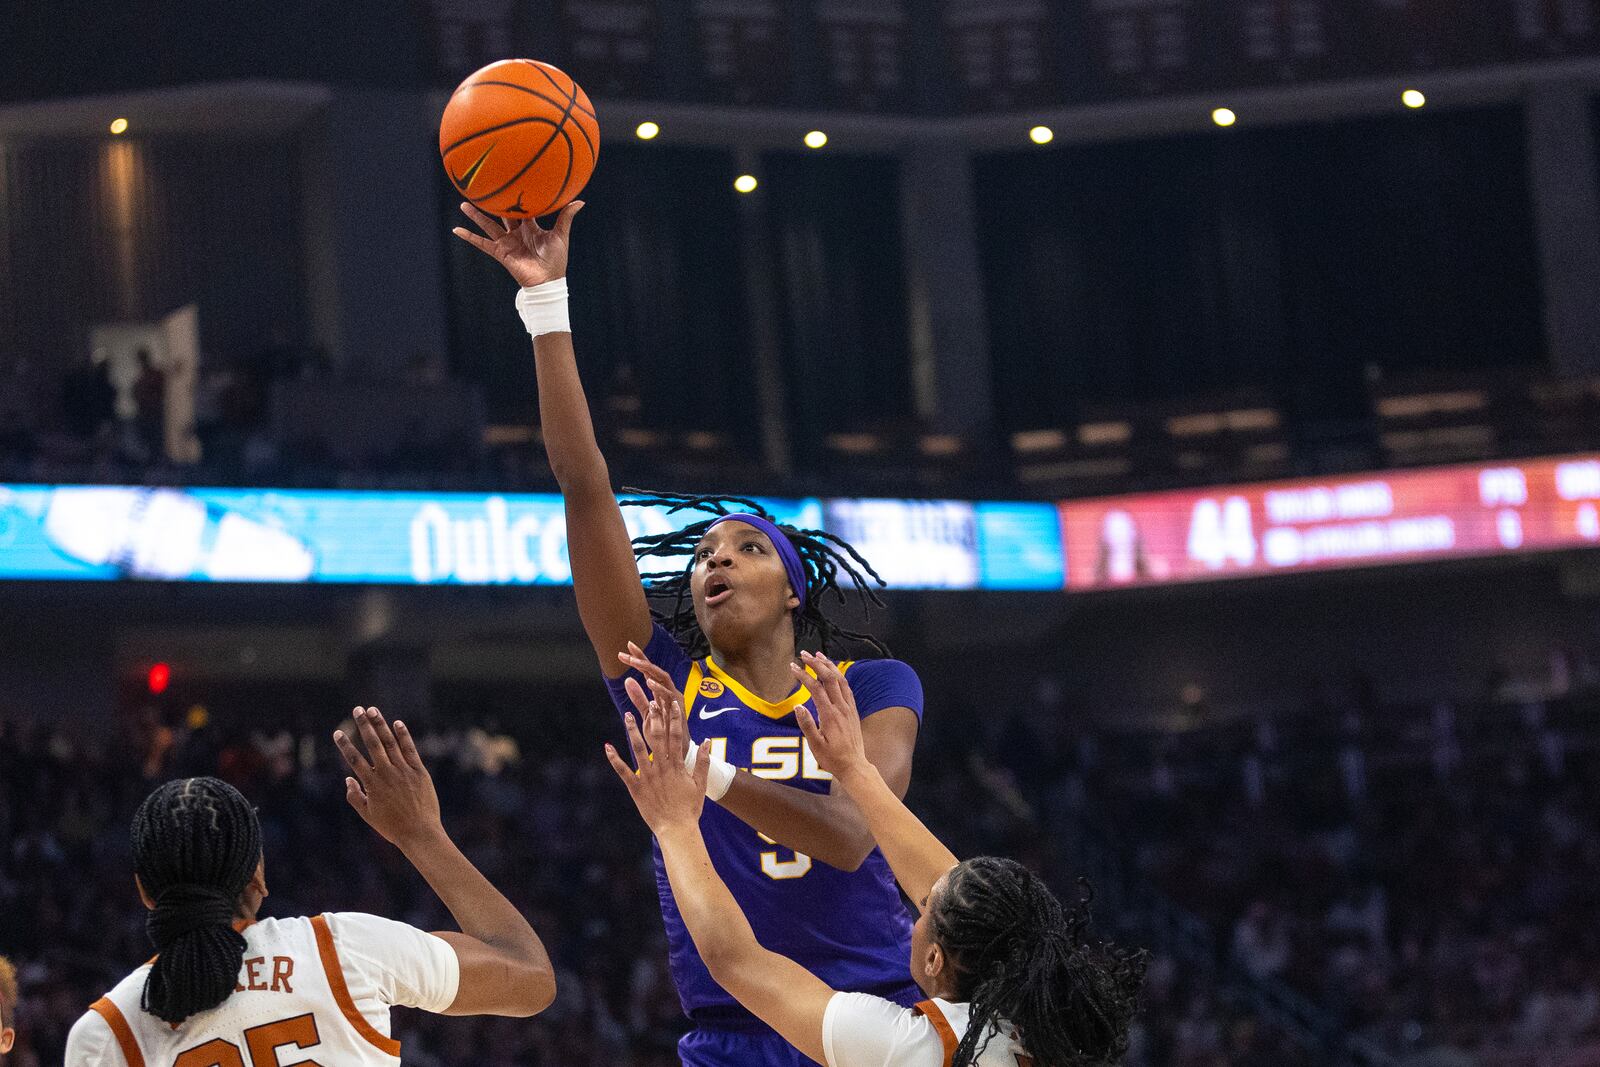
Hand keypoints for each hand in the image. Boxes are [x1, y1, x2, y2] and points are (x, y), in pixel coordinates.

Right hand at [333, 707, 442, 850]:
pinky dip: (403, 735)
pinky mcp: (419, 771)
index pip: (354, 759)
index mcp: (372, 784)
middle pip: (373, 743)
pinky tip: (397, 723)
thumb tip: (347, 778)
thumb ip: (355, 796)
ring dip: (381, 725)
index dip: (345, 745)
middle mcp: (387, 773)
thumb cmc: (391, 826)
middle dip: (364, 725)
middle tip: (357, 709)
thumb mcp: (368, 815)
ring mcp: (404, 770)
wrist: (419, 832)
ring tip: (373, 710)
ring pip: (390, 742)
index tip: (337, 732)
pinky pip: (410, 749)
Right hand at [451, 200, 582, 287]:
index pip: (522, 209)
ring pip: (488, 225)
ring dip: (476, 216)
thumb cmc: (557, 260)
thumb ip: (566, 217)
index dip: (517, 197)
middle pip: (502, 215)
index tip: (510, 181)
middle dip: (493, 203)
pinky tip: (456, 230)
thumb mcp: (561, 235)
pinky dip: (469, 237)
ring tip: (464, 203)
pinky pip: (482, 243)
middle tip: (484, 188)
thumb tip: (580, 201)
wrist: (548, 281)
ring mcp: (507, 243)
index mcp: (530, 227)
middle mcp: (516, 233)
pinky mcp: (500, 253)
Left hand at [606, 690, 709, 835]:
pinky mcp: (636, 788)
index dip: (674, 719)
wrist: (676, 830)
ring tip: (627, 715)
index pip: (676, 737)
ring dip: (632, 731)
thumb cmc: (689, 809)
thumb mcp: (700, 784)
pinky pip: (623, 771)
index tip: (672, 703)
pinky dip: (615, 759)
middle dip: (654, 718)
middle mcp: (662, 767)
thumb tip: (706, 741)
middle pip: (657, 738)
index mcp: (677, 766)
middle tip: (650, 701)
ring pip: (638, 749)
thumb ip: (702, 762)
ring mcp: (648, 777)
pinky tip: (607, 746)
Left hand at [618, 641, 688, 740]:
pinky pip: (668, 696)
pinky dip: (659, 689)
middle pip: (656, 670)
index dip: (639, 658)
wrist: (676, 753)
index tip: (626, 648)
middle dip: (642, 659)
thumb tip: (627, 680)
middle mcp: (669, 692)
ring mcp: (675, 699)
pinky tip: (649, 682)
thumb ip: (639, 698)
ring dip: (649, 670)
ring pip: (663, 679)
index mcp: (661, 691)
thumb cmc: (663, 734)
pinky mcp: (678, 710)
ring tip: (635, 662)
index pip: (649, 672)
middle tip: (628, 650)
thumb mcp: (647, 714)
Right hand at [793, 652, 871, 781]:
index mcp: (829, 715)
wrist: (854, 766)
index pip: (815, 688)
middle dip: (816, 663)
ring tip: (818, 656)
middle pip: (829, 678)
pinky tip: (834, 673)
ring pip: (840, 680)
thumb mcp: (815, 745)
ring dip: (829, 666)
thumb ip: (807, 725)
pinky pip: (847, 688)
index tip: (792, 667)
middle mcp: (841, 708)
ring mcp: (849, 708)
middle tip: (804, 654)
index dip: (803, 675)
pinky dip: (839, 676)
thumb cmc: (832, 758)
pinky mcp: (853, 711)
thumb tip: (797, 706)